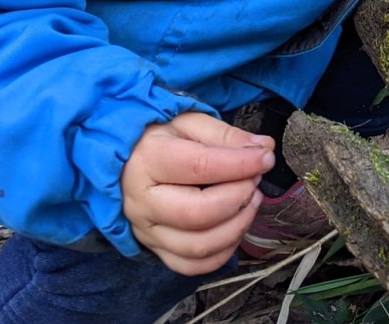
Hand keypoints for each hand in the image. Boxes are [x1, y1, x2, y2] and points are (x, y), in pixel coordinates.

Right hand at [121, 111, 275, 274]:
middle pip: (198, 213)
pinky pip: (190, 265)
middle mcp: (142, 201)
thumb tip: (263, 148)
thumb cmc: (159, 138)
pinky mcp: (153, 249)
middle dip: (238, 197)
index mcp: (148, 159)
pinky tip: (234, 227)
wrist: (123, 160)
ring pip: (197, 245)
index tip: (265, 158)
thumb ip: (225, 136)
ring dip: (236, 225)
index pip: (199, 167)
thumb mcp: (188, 122)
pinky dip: (222, 252)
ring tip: (250, 200)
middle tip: (254, 180)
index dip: (240, 164)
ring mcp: (146, 230)